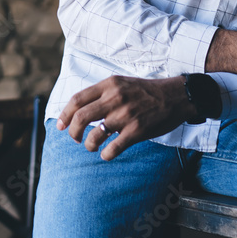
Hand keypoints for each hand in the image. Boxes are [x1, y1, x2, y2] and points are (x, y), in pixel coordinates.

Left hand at [56, 76, 193, 159]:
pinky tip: (107, 154)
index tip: (60, 126)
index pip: (77, 100)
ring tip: (92, 146)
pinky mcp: (136, 131)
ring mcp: (126, 115)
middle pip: (81, 118)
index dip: (65, 115)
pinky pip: (112, 149)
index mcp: (110, 84)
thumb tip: (79, 109)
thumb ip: (103, 93)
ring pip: (95, 136)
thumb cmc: (147, 91)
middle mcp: (115, 98)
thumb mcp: (122, 83)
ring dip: (89, 145)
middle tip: (75, 139)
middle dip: (73, 133)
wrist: (175, 96)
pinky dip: (106, 155)